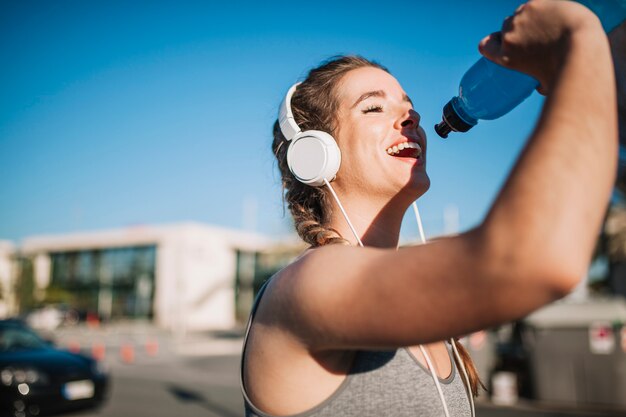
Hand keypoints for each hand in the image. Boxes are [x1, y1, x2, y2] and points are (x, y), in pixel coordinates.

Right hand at [479, 0, 603, 93]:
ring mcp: (522, 17)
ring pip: (521, 12)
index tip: (502, 43)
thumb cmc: (565, 72)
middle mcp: (509, 36)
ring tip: (551, 25)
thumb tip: (541, 87)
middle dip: (518, 29)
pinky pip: (537, 4)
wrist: (581, 49)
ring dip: (531, 17)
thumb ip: (539, 85)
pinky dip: (546, 8)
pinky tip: (557, 15)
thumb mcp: (545, 84)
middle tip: (537, 35)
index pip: (485, 45)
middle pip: (506, 26)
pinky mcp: (537, 4)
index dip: (493, 43)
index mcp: (505, 57)